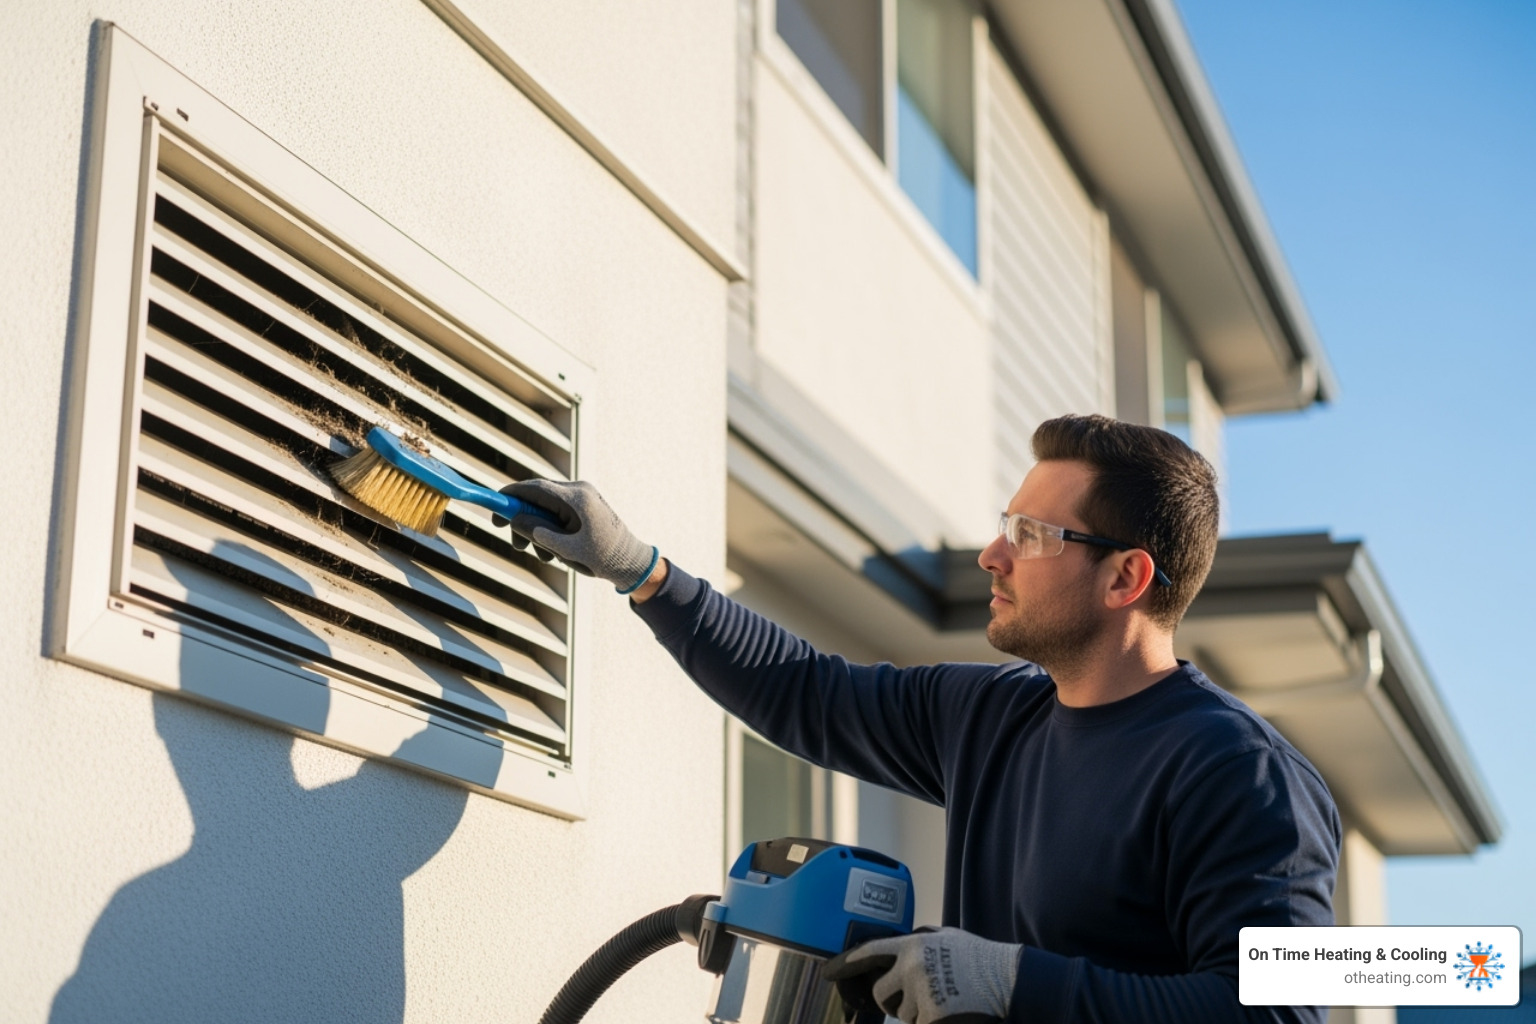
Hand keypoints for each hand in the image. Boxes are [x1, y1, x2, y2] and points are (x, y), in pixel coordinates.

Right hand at [493, 479, 658, 592]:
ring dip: (537, 530)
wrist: (631, 562)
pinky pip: (557, 512)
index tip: (494, 507)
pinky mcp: (583, 506)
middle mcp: (579, 491)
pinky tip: (556, 552)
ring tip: (545, 556)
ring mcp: (582, 497)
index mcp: (577, 498)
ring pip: (545, 507)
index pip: (535, 488)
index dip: (511, 495)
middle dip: (522, 520)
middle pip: (537, 497)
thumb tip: (514, 520)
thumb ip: (538, 533)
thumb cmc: (603, 558)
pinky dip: (549, 529)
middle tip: (515, 545)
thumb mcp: (566, 549)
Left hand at [824, 927, 1020, 1023]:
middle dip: (894, 1002)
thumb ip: (917, 941)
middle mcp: (913, 966)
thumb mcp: (945, 937)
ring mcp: (922, 993)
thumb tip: (893, 951)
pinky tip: (951, 1014)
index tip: (827, 972)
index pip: (869, 952)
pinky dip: (932, 1023)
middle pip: (881, 995)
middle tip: (920, 997)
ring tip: (945, 1001)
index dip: (845, 963)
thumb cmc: (978, 959)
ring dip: (918, 1014)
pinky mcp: (933, 1018)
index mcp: (914, 944)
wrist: (1009, 980)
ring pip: (903, 1016)